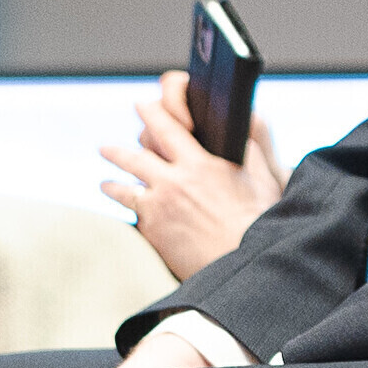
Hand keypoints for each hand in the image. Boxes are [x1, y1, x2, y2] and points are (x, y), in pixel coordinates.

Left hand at [100, 71, 286, 279]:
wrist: (241, 262)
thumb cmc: (257, 221)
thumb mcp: (262, 178)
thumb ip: (250, 153)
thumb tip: (245, 134)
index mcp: (202, 164)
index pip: (168, 128)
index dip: (151, 113)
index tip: (141, 105)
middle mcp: (175, 181)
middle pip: (136, 156)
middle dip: (117, 149)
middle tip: (106, 147)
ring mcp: (159, 206)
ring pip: (125, 185)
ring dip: (112, 178)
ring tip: (104, 179)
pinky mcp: (152, 229)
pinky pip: (131, 209)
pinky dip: (122, 199)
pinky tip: (116, 198)